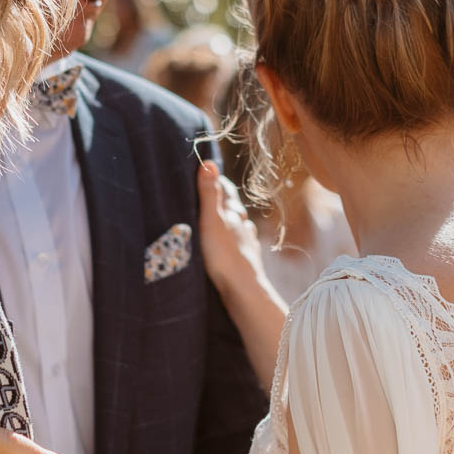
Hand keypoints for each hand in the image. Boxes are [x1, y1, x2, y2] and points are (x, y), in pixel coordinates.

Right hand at [197, 161, 268, 296]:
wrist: (244, 290)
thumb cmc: (225, 255)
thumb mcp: (211, 221)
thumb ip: (209, 194)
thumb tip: (208, 163)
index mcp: (234, 213)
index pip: (226, 189)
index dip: (216, 180)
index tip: (206, 172)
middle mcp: (244, 226)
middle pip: (233, 207)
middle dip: (223, 200)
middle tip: (209, 194)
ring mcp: (247, 243)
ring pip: (240, 226)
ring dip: (231, 221)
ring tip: (219, 220)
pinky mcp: (247, 260)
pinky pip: (241, 244)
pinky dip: (235, 240)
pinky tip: (232, 245)